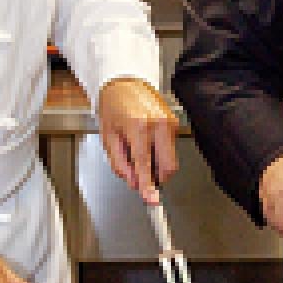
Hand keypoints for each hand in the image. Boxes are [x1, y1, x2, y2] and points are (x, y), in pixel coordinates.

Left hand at [98, 78, 178, 205]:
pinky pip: (170, 149)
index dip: (148, 186)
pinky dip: (159, 154)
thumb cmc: (113, 107)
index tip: (151, 200)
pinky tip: (146, 143)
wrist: (124, 82)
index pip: (145, 164)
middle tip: (140, 175)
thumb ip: (120, 164)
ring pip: (170, 160)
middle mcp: (158, 124)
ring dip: (156, 165)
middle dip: (156, 178)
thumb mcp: (108, 138)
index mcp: (138, 127)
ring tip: (138, 150)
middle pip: (167, 167)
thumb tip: (134, 182)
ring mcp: (169, 123)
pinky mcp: (174, 123)